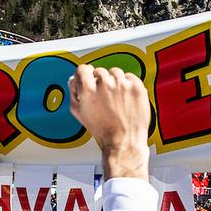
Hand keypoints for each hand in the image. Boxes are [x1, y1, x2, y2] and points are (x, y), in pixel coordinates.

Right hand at [68, 64, 148, 179]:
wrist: (124, 141)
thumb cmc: (102, 131)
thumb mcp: (79, 113)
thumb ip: (73, 92)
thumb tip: (74, 80)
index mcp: (88, 89)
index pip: (83, 69)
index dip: (85, 75)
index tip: (88, 78)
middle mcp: (105, 84)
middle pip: (99, 71)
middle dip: (100, 82)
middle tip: (104, 97)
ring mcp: (122, 84)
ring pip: (115, 73)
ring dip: (114, 82)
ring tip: (116, 99)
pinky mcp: (136, 86)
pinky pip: (130, 77)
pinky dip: (128, 85)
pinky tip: (126, 98)